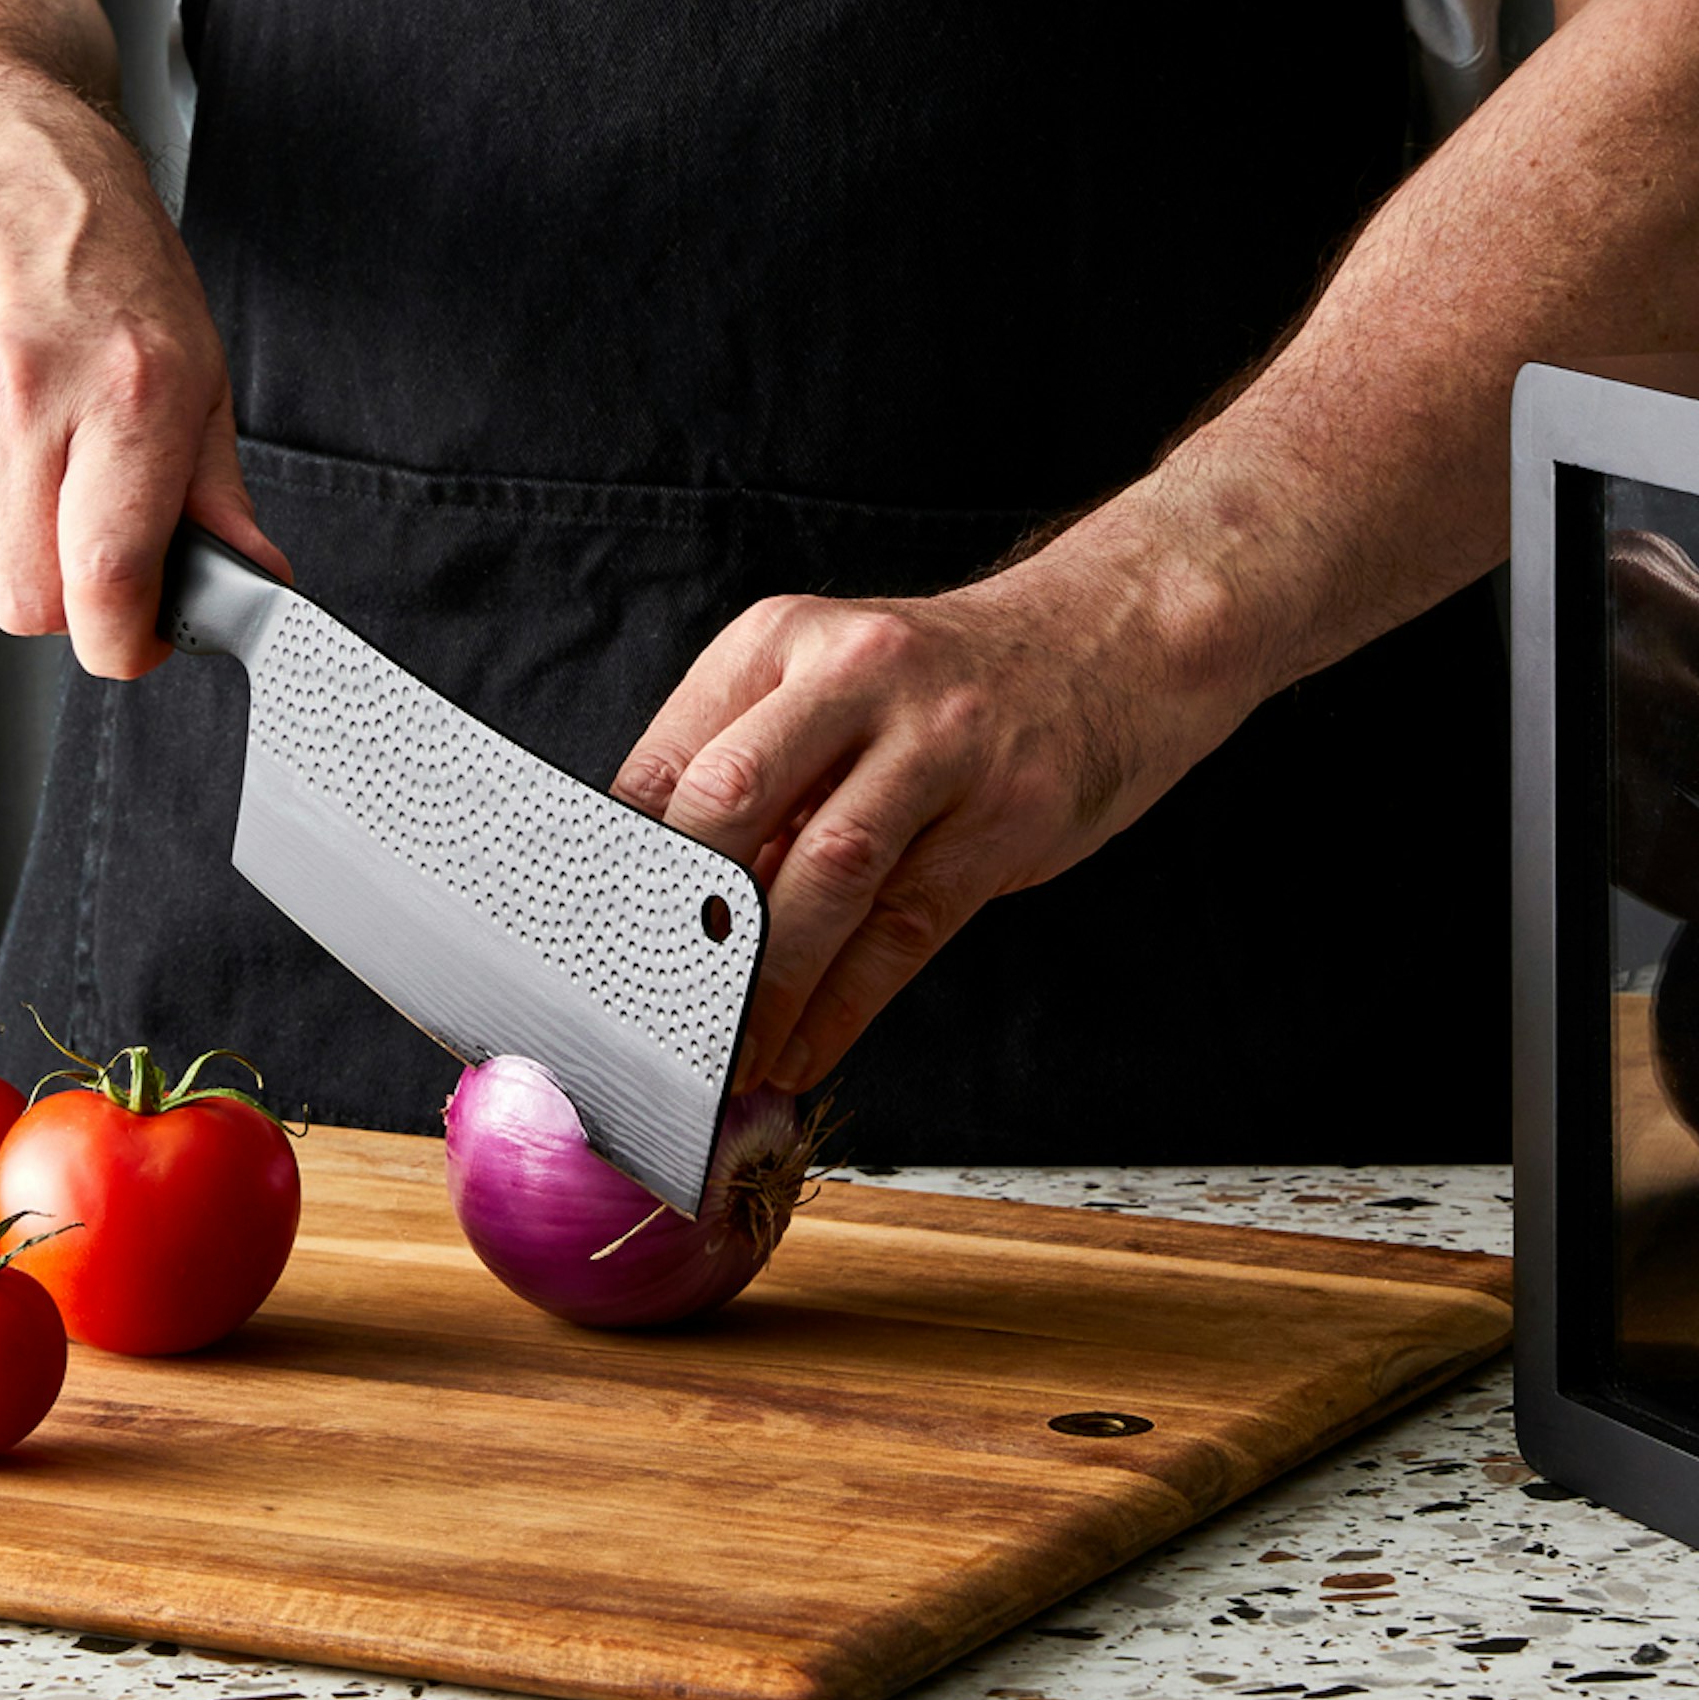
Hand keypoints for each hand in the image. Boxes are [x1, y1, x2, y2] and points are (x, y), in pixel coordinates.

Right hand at [0, 98, 287, 677]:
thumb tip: (252, 582)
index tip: (139, 642)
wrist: (3, 186)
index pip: (106, 577)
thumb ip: (221, 500)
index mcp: (123, 396)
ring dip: (13, 574)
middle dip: (73, 606)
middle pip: (29, 602)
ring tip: (43, 499)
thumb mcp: (203, 382)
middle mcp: (19, 401)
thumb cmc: (112, 280)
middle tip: (97, 551)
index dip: (125, 642)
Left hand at [610, 543, 1247, 1094]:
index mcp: (780, 640)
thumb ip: (754, 776)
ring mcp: (939, 741)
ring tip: (726, 1058)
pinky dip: (846, 1004)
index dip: (617, 869)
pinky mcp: (1006, 811)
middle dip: (679, 921)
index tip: (590, 952)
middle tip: (645, 1011)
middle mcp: (855, 674)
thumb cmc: (943, 688)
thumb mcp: (831, 687)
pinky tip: (807, 1049)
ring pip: (826, 875)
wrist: (1108, 641)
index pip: (666, 762)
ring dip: (764, 987)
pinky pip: (906, 926)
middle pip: (731, 800)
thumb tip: (659, 909)